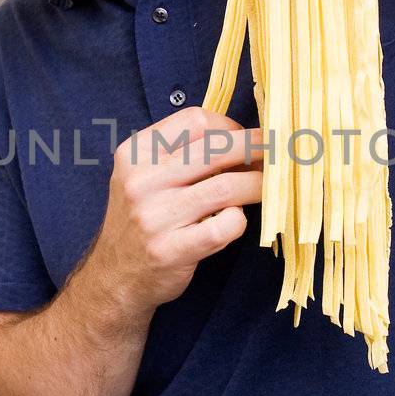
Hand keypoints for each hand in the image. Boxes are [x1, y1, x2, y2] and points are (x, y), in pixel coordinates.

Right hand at [89, 107, 262, 309]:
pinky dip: (239, 220)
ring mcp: (155, 216)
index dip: (230, 126)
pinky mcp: (172, 249)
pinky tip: (236, 220)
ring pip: (226, 187)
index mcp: (136, 153)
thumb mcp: (145, 176)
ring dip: (258, 185)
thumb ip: (183, 155)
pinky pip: (225, 226)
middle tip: (279, 155)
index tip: (244, 140)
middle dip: (256, 148)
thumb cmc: (142, 219)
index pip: (195, 120)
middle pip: (216, 149)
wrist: (115, 276)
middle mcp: (142, 181)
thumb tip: (244, 138)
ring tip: (270, 187)